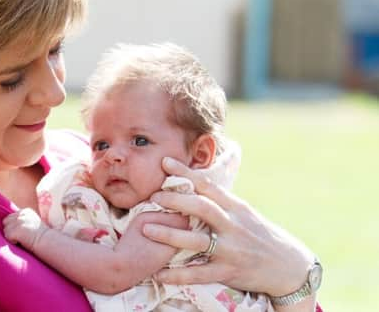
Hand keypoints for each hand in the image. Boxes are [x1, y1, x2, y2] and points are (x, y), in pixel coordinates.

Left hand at [3, 208, 48, 250]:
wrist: (47, 241)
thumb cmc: (40, 235)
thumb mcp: (32, 222)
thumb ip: (23, 219)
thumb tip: (9, 222)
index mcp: (25, 211)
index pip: (11, 217)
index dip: (14, 225)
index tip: (23, 231)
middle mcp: (21, 214)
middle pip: (6, 221)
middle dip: (10, 229)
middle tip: (20, 236)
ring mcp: (18, 222)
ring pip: (5, 229)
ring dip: (11, 236)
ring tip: (22, 239)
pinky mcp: (16, 230)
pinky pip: (7, 236)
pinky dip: (12, 241)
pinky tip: (21, 241)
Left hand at [143, 158, 315, 300]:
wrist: (289, 266)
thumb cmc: (259, 234)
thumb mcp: (244, 213)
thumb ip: (220, 201)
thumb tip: (193, 183)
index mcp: (236, 207)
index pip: (208, 185)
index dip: (186, 173)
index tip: (165, 162)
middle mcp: (233, 225)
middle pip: (201, 207)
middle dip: (175, 200)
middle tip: (153, 197)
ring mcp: (230, 249)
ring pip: (196, 240)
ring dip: (169, 235)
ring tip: (147, 230)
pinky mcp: (228, 272)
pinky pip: (199, 274)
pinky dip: (177, 274)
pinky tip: (159, 273)